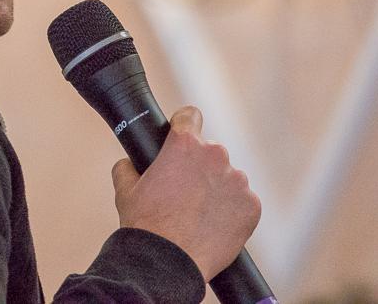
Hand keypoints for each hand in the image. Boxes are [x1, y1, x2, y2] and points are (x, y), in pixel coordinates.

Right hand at [110, 106, 260, 280]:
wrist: (168, 261)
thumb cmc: (145, 224)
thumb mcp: (125, 188)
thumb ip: (129, 166)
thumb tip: (130, 164)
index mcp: (184, 144)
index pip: (190, 115)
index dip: (184, 125)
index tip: (183, 135)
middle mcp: (215, 155)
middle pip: (209, 151)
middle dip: (199, 166)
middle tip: (184, 191)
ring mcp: (237, 181)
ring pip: (227, 177)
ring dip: (216, 188)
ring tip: (198, 214)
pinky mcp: (252, 206)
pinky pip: (242, 201)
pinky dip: (231, 210)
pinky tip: (213, 225)